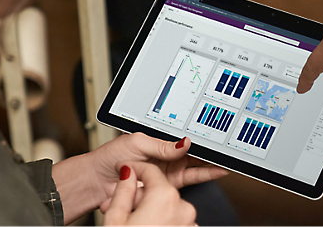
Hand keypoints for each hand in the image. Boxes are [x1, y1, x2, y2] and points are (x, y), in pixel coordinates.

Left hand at [52, 133, 226, 223]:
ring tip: (225, 159)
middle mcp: (166, 155)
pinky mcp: (167, 186)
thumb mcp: (138, 142)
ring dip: (210, 163)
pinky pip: (190, 180)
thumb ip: (162, 145)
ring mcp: (168, 171)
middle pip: (194, 152)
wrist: (97, 181)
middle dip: (210, 150)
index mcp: (159, 141)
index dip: (200, 137)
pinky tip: (216, 171)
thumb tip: (183, 142)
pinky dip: (205, 175)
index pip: (184, 138)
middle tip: (224, 149)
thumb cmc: (110, 158)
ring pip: (195, 166)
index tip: (214, 136)